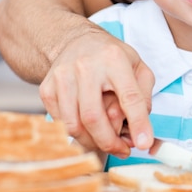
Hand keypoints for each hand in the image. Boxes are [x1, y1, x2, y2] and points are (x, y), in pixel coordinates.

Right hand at [39, 24, 154, 156]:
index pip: (129, 96)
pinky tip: (88, 127)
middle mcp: (85, 66)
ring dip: (92, 142)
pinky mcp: (47, 89)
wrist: (75, 41)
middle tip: (122, 150)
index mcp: (114, 59)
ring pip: (74, 125)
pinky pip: (61, 124)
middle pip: (94, 117)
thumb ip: (143, 96)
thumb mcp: (137, 66)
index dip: (138, 123)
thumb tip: (140, 129)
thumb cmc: (110, 57)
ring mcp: (62, 77)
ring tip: (105, 140)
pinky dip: (77, 133)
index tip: (144, 143)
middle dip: (110, 142)